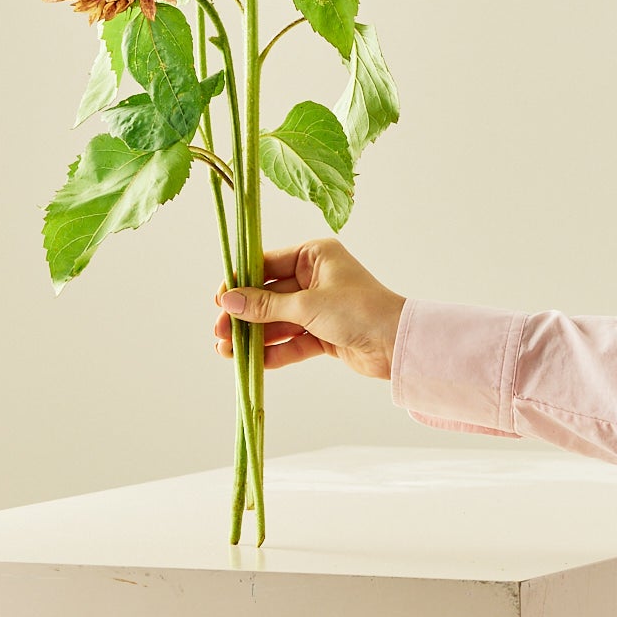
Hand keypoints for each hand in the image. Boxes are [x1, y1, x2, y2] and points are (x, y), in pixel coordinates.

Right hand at [213, 237, 405, 380]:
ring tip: (225, 351)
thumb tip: (228, 301)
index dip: (241, 282)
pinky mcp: (324, 333)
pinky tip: (252, 361)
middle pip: (269, 295)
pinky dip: (275, 350)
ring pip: (278, 320)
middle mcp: (316, 277)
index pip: (267, 265)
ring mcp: (320, 306)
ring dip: (254, 336)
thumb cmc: (358, 311)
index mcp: (314, 255)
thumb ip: (265, 305)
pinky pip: (293, 340)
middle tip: (218, 332)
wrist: (398, 344)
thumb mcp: (307, 305)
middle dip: (244, 315)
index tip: (218, 299)